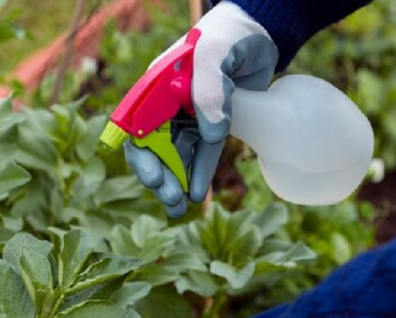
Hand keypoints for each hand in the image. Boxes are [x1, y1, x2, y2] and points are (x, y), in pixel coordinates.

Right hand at [126, 0, 278, 217]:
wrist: (258, 32)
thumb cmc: (228, 36)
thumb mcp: (214, 55)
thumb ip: (210, 91)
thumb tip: (211, 134)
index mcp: (156, 89)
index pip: (137, 128)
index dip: (142, 156)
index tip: (155, 178)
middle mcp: (167, 105)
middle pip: (153, 148)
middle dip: (159, 177)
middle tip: (172, 199)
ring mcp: (188, 116)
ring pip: (175, 156)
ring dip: (175, 182)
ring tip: (180, 208)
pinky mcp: (211, 124)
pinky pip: (200, 154)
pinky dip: (198, 174)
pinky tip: (197, 195)